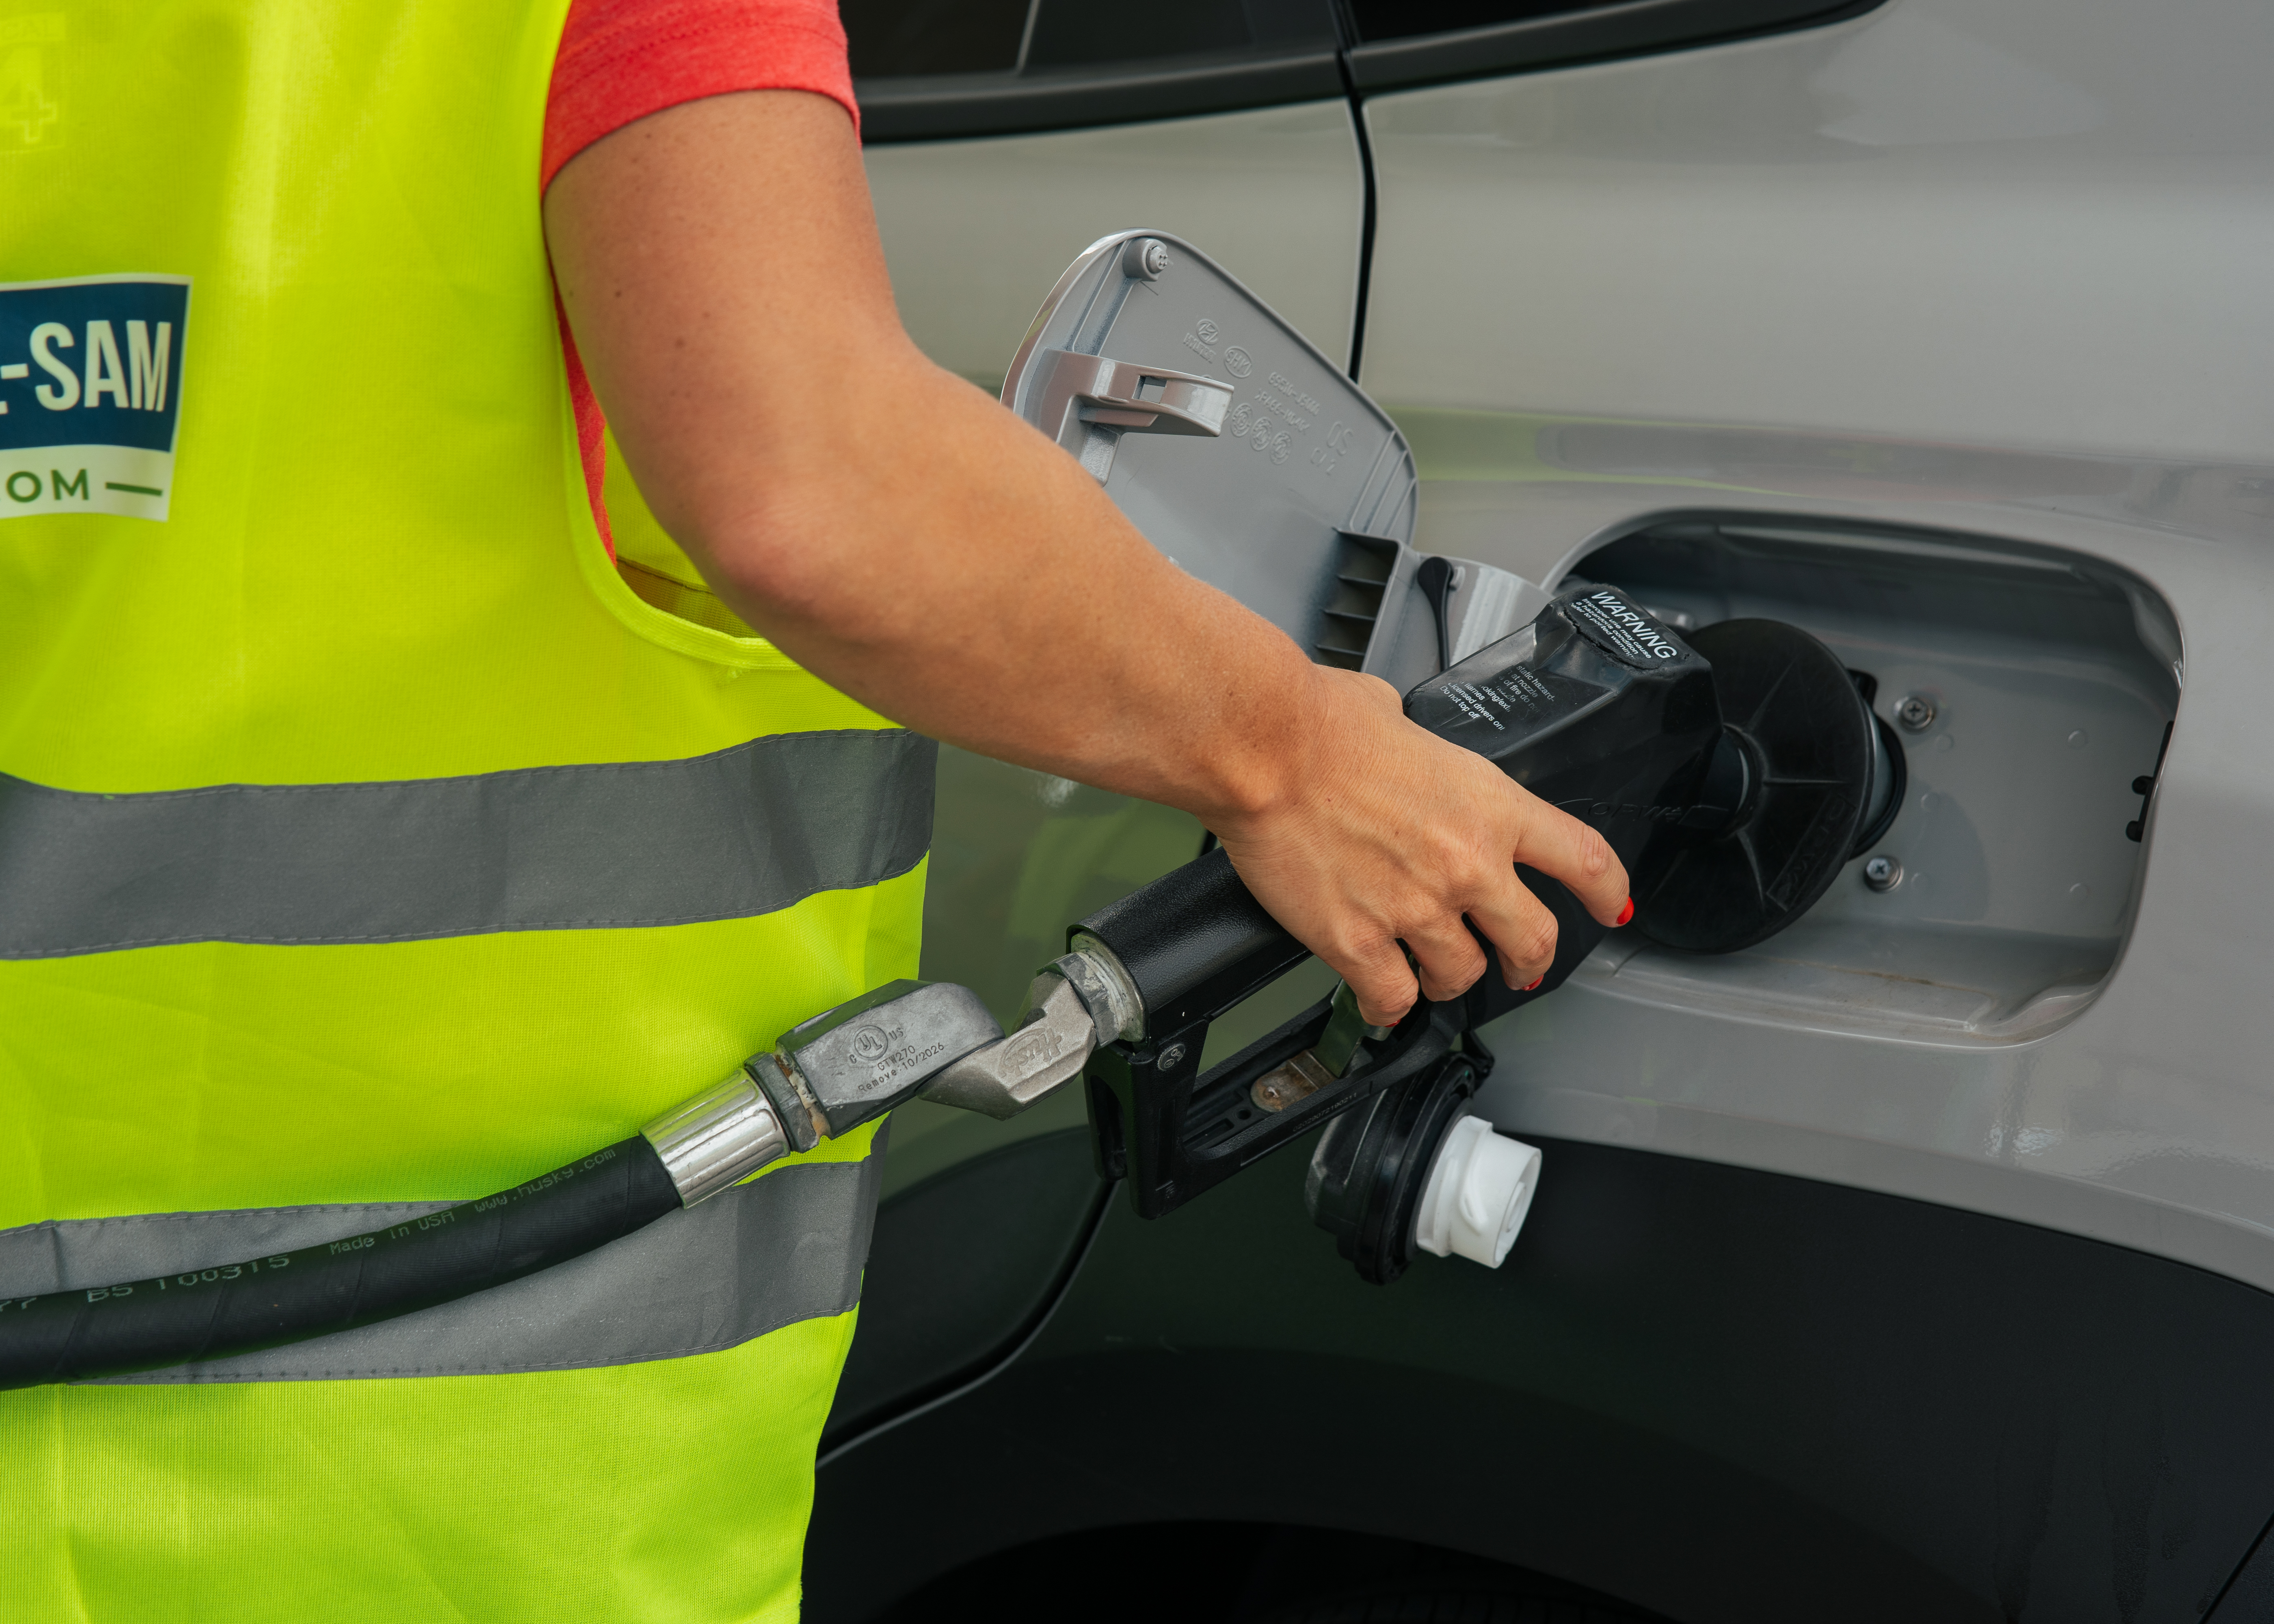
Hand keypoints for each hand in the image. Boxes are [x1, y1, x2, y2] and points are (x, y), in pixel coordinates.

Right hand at [1212, 666, 1630, 1026]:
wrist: (1264, 748)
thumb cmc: (1320, 723)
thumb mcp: (1400, 720)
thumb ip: (1421, 751)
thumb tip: (1399, 740)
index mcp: (1490, 805)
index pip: (1583, 860)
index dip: (1605, 893)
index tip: (1608, 907)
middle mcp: (1467, 863)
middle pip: (1535, 939)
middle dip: (1530, 961)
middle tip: (1519, 967)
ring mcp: (1415, 908)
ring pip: (1462, 975)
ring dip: (1449, 980)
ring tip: (1429, 975)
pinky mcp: (1359, 942)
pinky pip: (1392, 998)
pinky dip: (1388, 1004)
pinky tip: (1380, 996)